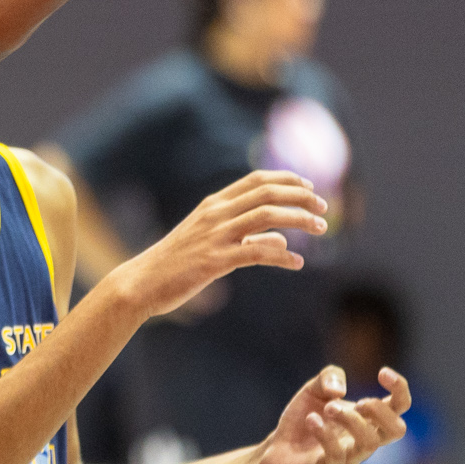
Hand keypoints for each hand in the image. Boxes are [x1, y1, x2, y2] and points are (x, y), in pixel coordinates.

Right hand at [109, 171, 326, 319]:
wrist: (140, 283)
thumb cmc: (174, 265)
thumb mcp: (208, 243)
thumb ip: (245, 238)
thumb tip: (280, 240)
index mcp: (212, 205)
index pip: (256, 180)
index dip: (287, 180)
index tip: (309, 188)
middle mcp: (215, 214)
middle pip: (267, 193)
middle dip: (301, 197)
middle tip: (324, 207)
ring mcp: (214, 236)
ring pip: (267, 217)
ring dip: (299, 219)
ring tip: (321, 228)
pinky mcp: (214, 261)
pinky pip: (257, 253)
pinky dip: (282, 256)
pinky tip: (298, 263)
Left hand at [256, 365, 411, 463]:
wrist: (277, 449)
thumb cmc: (304, 418)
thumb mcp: (314, 388)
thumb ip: (329, 376)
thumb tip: (340, 391)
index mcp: (368, 419)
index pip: (400, 406)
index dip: (400, 388)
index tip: (382, 372)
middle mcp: (364, 440)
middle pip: (397, 430)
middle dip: (379, 410)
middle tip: (355, 402)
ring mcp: (350, 458)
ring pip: (369, 443)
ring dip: (350, 419)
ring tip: (328, 407)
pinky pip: (338, 457)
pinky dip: (325, 434)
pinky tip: (311, 420)